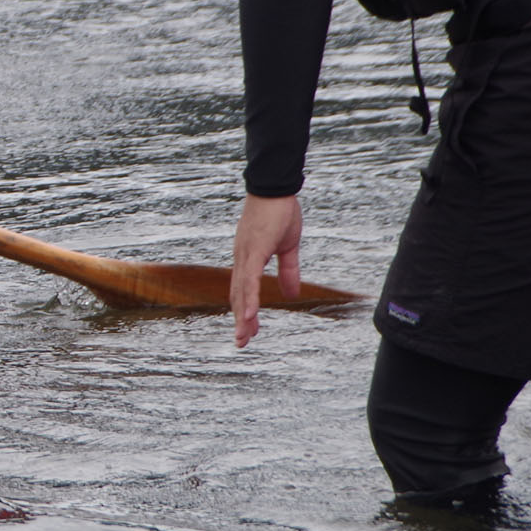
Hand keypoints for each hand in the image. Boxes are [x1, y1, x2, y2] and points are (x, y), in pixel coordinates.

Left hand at [229, 193, 302, 346]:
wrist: (275, 187)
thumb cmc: (280, 212)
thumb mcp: (288, 247)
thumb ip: (288, 271)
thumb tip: (292, 294)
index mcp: (249, 258)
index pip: (244, 290)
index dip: (245, 310)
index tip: (248, 330)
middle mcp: (242, 259)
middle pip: (238, 295)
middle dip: (240, 320)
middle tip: (242, 342)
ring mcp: (245, 255)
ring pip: (241, 292)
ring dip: (242, 316)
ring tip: (243, 337)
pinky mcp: (253, 250)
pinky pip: (250, 279)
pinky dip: (249, 299)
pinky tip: (248, 315)